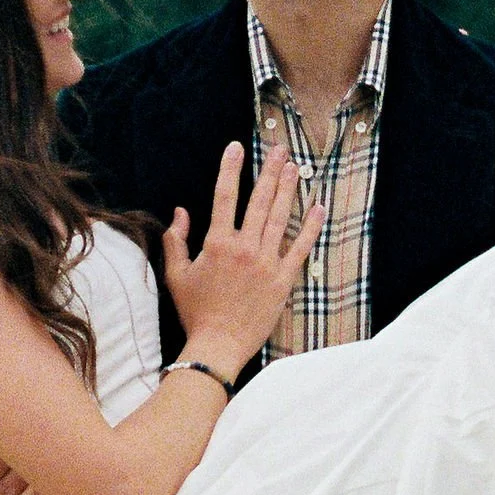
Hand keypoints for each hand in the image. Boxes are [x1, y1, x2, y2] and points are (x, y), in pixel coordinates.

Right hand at [163, 144, 322, 374]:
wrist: (217, 346)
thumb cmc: (195, 312)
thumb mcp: (176, 275)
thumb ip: (176, 241)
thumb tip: (180, 212)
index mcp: (217, 243)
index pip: (224, 196)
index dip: (230, 169)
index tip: (236, 148)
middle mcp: (244, 248)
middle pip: (259, 201)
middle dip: (269, 172)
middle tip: (278, 150)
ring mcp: (266, 263)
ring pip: (280, 218)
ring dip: (289, 190)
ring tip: (295, 168)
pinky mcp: (282, 280)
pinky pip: (300, 248)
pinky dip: (311, 227)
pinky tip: (319, 207)